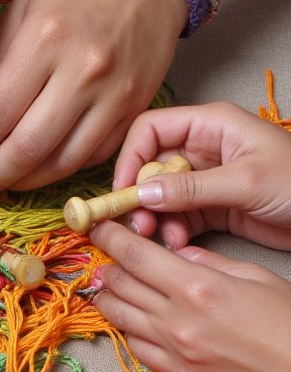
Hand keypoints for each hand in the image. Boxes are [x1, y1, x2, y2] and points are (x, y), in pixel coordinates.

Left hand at [0, 0, 183, 192]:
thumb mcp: (23, 8)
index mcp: (46, 37)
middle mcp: (84, 70)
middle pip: (27, 146)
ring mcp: (115, 95)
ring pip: (61, 162)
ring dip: (23, 182)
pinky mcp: (135, 110)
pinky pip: (91, 157)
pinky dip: (59, 171)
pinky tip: (36, 170)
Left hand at [90, 218, 290, 371]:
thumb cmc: (290, 324)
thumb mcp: (256, 277)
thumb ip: (209, 261)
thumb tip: (177, 254)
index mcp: (198, 286)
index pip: (134, 255)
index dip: (108, 237)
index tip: (96, 226)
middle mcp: (178, 319)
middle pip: (120, 284)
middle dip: (107, 264)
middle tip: (105, 254)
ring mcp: (176, 351)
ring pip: (119, 317)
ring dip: (109, 297)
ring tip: (110, 284)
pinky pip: (136, 348)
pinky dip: (128, 328)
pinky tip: (132, 318)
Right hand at [112, 101, 290, 249]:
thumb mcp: (247, 182)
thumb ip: (193, 188)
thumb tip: (143, 193)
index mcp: (211, 126)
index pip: (151, 129)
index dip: (131, 157)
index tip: (123, 191)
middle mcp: (203, 149)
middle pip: (150, 166)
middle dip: (140, 196)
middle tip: (138, 225)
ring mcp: (206, 180)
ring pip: (161, 197)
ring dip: (156, 220)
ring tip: (165, 240)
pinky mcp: (213, 208)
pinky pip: (178, 218)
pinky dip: (173, 232)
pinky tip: (180, 245)